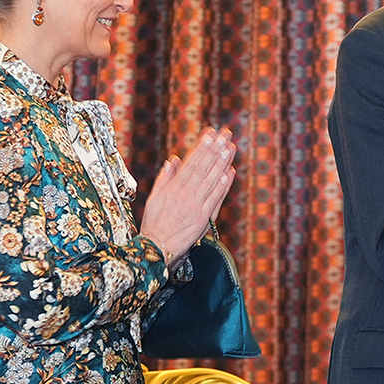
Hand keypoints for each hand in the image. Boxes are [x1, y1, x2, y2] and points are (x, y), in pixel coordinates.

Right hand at [140, 127, 236, 256]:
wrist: (156, 248)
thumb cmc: (154, 223)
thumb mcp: (154, 197)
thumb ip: (165, 178)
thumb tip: (174, 160)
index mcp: (173, 188)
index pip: (191, 163)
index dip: (202, 147)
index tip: (210, 134)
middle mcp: (185, 194)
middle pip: (203, 168)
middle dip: (215, 150)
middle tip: (225, 135)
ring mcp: (195, 206)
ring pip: (211, 181)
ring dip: (221, 163)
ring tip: (230, 148)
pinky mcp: (203, 218)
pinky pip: (215, 199)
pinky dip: (222, 186)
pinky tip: (229, 173)